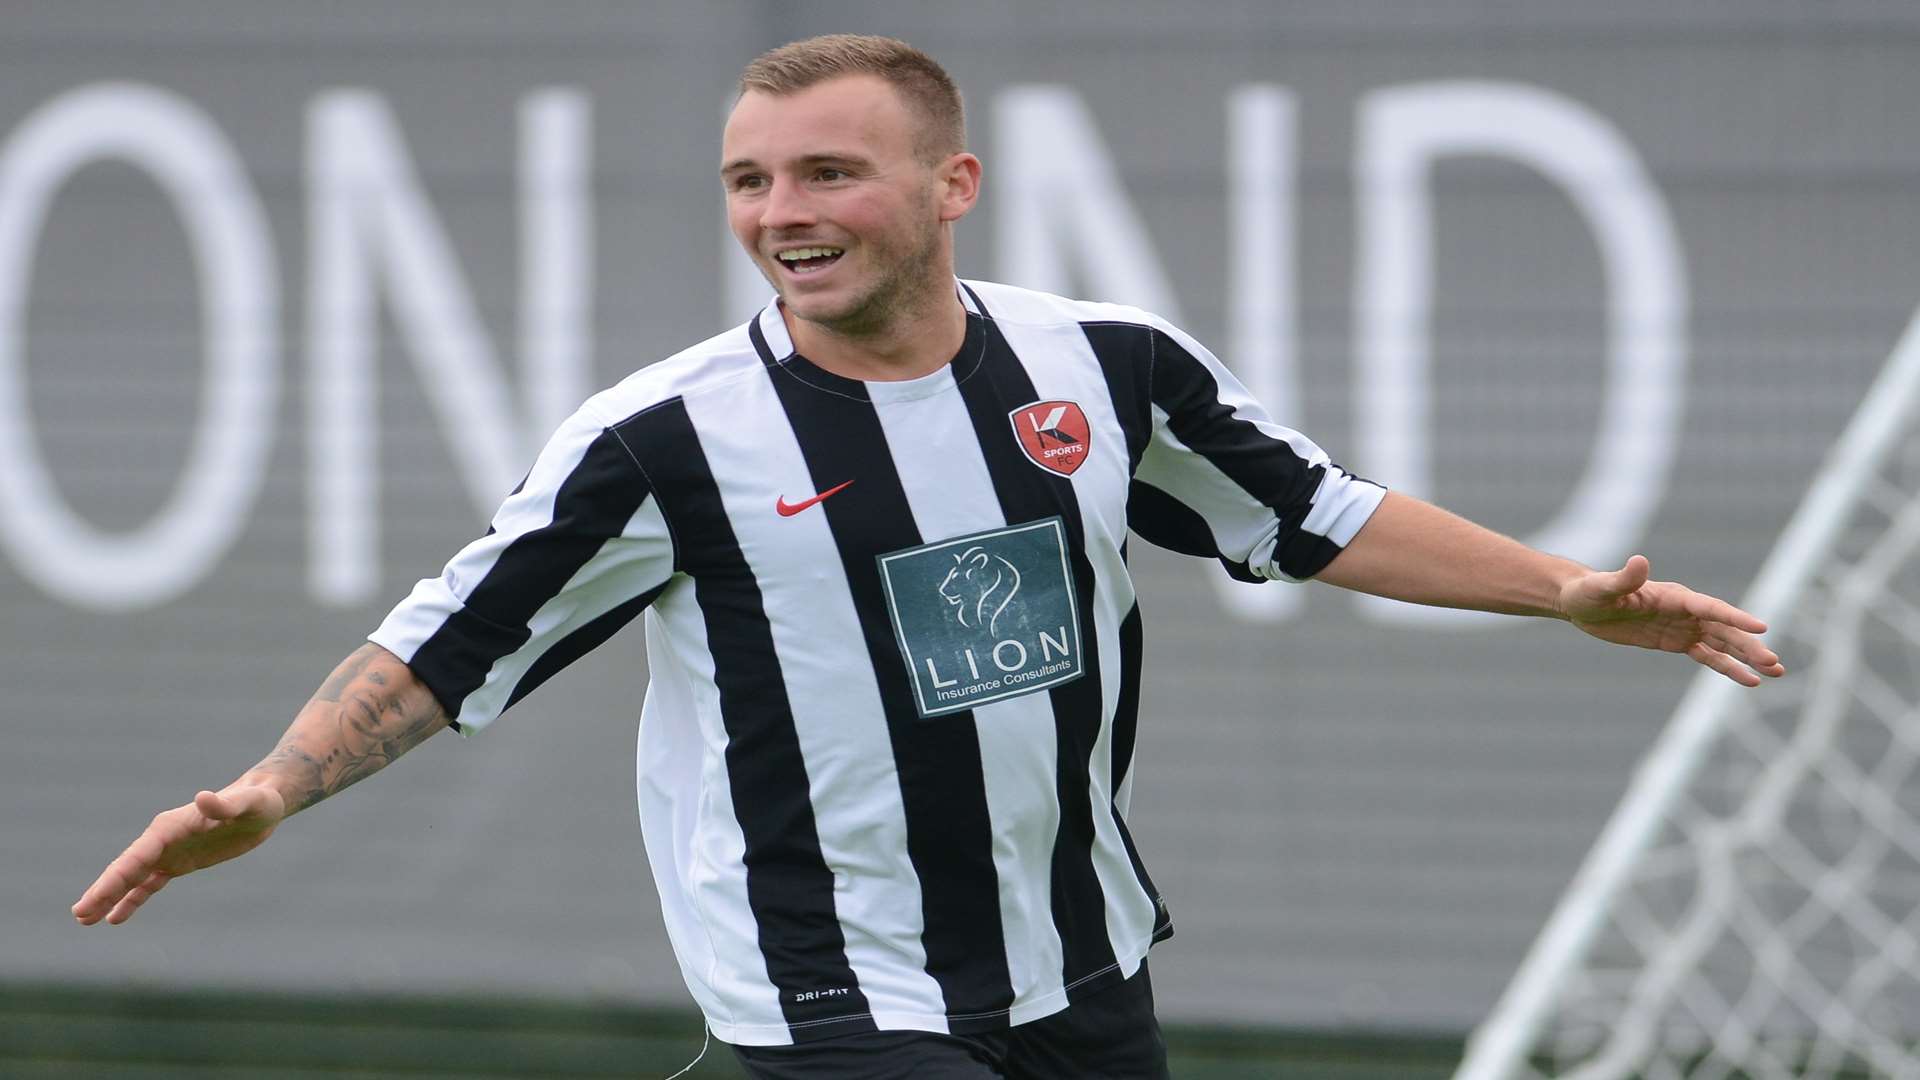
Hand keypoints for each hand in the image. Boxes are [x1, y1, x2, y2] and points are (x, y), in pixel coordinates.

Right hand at [72, 785, 285, 925]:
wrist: (266, 803)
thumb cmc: (258, 801)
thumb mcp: (247, 803)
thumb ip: (224, 804)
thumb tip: (203, 797)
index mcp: (170, 827)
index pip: (136, 856)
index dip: (114, 880)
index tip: (92, 900)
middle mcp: (163, 839)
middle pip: (126, 868)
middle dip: (103, 891)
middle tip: (79, 914)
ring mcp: (169, 852)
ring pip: (133, 878)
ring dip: (110, 897)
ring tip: (85, 919)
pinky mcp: (180, 863)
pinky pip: (150, 884)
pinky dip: (132, 900)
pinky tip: (115, 918)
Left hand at [1559, 555, 1785, 685]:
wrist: (1582, 603)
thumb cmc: (1590, 592)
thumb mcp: (1603, 588)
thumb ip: (1624, 579)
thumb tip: (1640, 561)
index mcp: (1673, 596)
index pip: (1710, 607)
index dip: (1734, 617)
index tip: (1761, 627)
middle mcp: (1685, 610)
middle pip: (1724, 629)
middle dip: (1748, 645)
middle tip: (1773, 661)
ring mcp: (1683, 626)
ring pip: (1723, 643)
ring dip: (1748, 657)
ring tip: (1776, 671)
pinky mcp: (1676, 642)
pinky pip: (1708, 656)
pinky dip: (1728, 667)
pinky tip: (1750, 681)